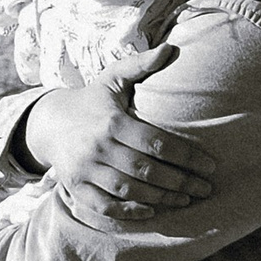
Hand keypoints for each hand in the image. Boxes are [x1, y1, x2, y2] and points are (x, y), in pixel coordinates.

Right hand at [19, 56, 215, 226]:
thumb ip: (141, 65)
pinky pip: (104, 206)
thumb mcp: (113, 78)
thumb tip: (172, 48)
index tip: (210, 166)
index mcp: (112, 121)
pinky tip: (151, 210)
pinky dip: (128, 212)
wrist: (50, 122)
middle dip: (181, 182)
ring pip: (129, 190)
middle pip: (146, 169)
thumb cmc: (93, 101)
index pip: (156, 142)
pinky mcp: (76, 188)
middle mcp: (98, 146)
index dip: (186, 157)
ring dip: (161, 198)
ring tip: (186, 200)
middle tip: (206, 189)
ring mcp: (85, 169)